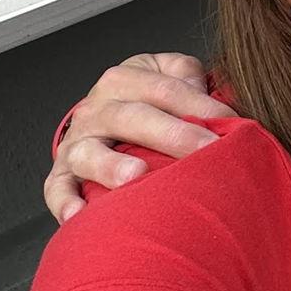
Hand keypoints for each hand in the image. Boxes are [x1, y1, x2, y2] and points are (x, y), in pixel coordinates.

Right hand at [44, 52, 226, 222]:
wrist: (100, 123)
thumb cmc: (146, 105)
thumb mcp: (165, 77)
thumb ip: (187, 76)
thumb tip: (209, 95)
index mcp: (123, 81)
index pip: (165, 89)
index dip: (201, 106)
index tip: (233, 126)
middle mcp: (96, 110)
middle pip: (133, 117)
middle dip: (173, 135)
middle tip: (206, 152)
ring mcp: (77, 144)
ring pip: (89, 152)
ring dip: (111, 165)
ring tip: (136, 177)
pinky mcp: (62, 175)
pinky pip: (58, 189)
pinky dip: (66, 202)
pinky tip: (81, 215)